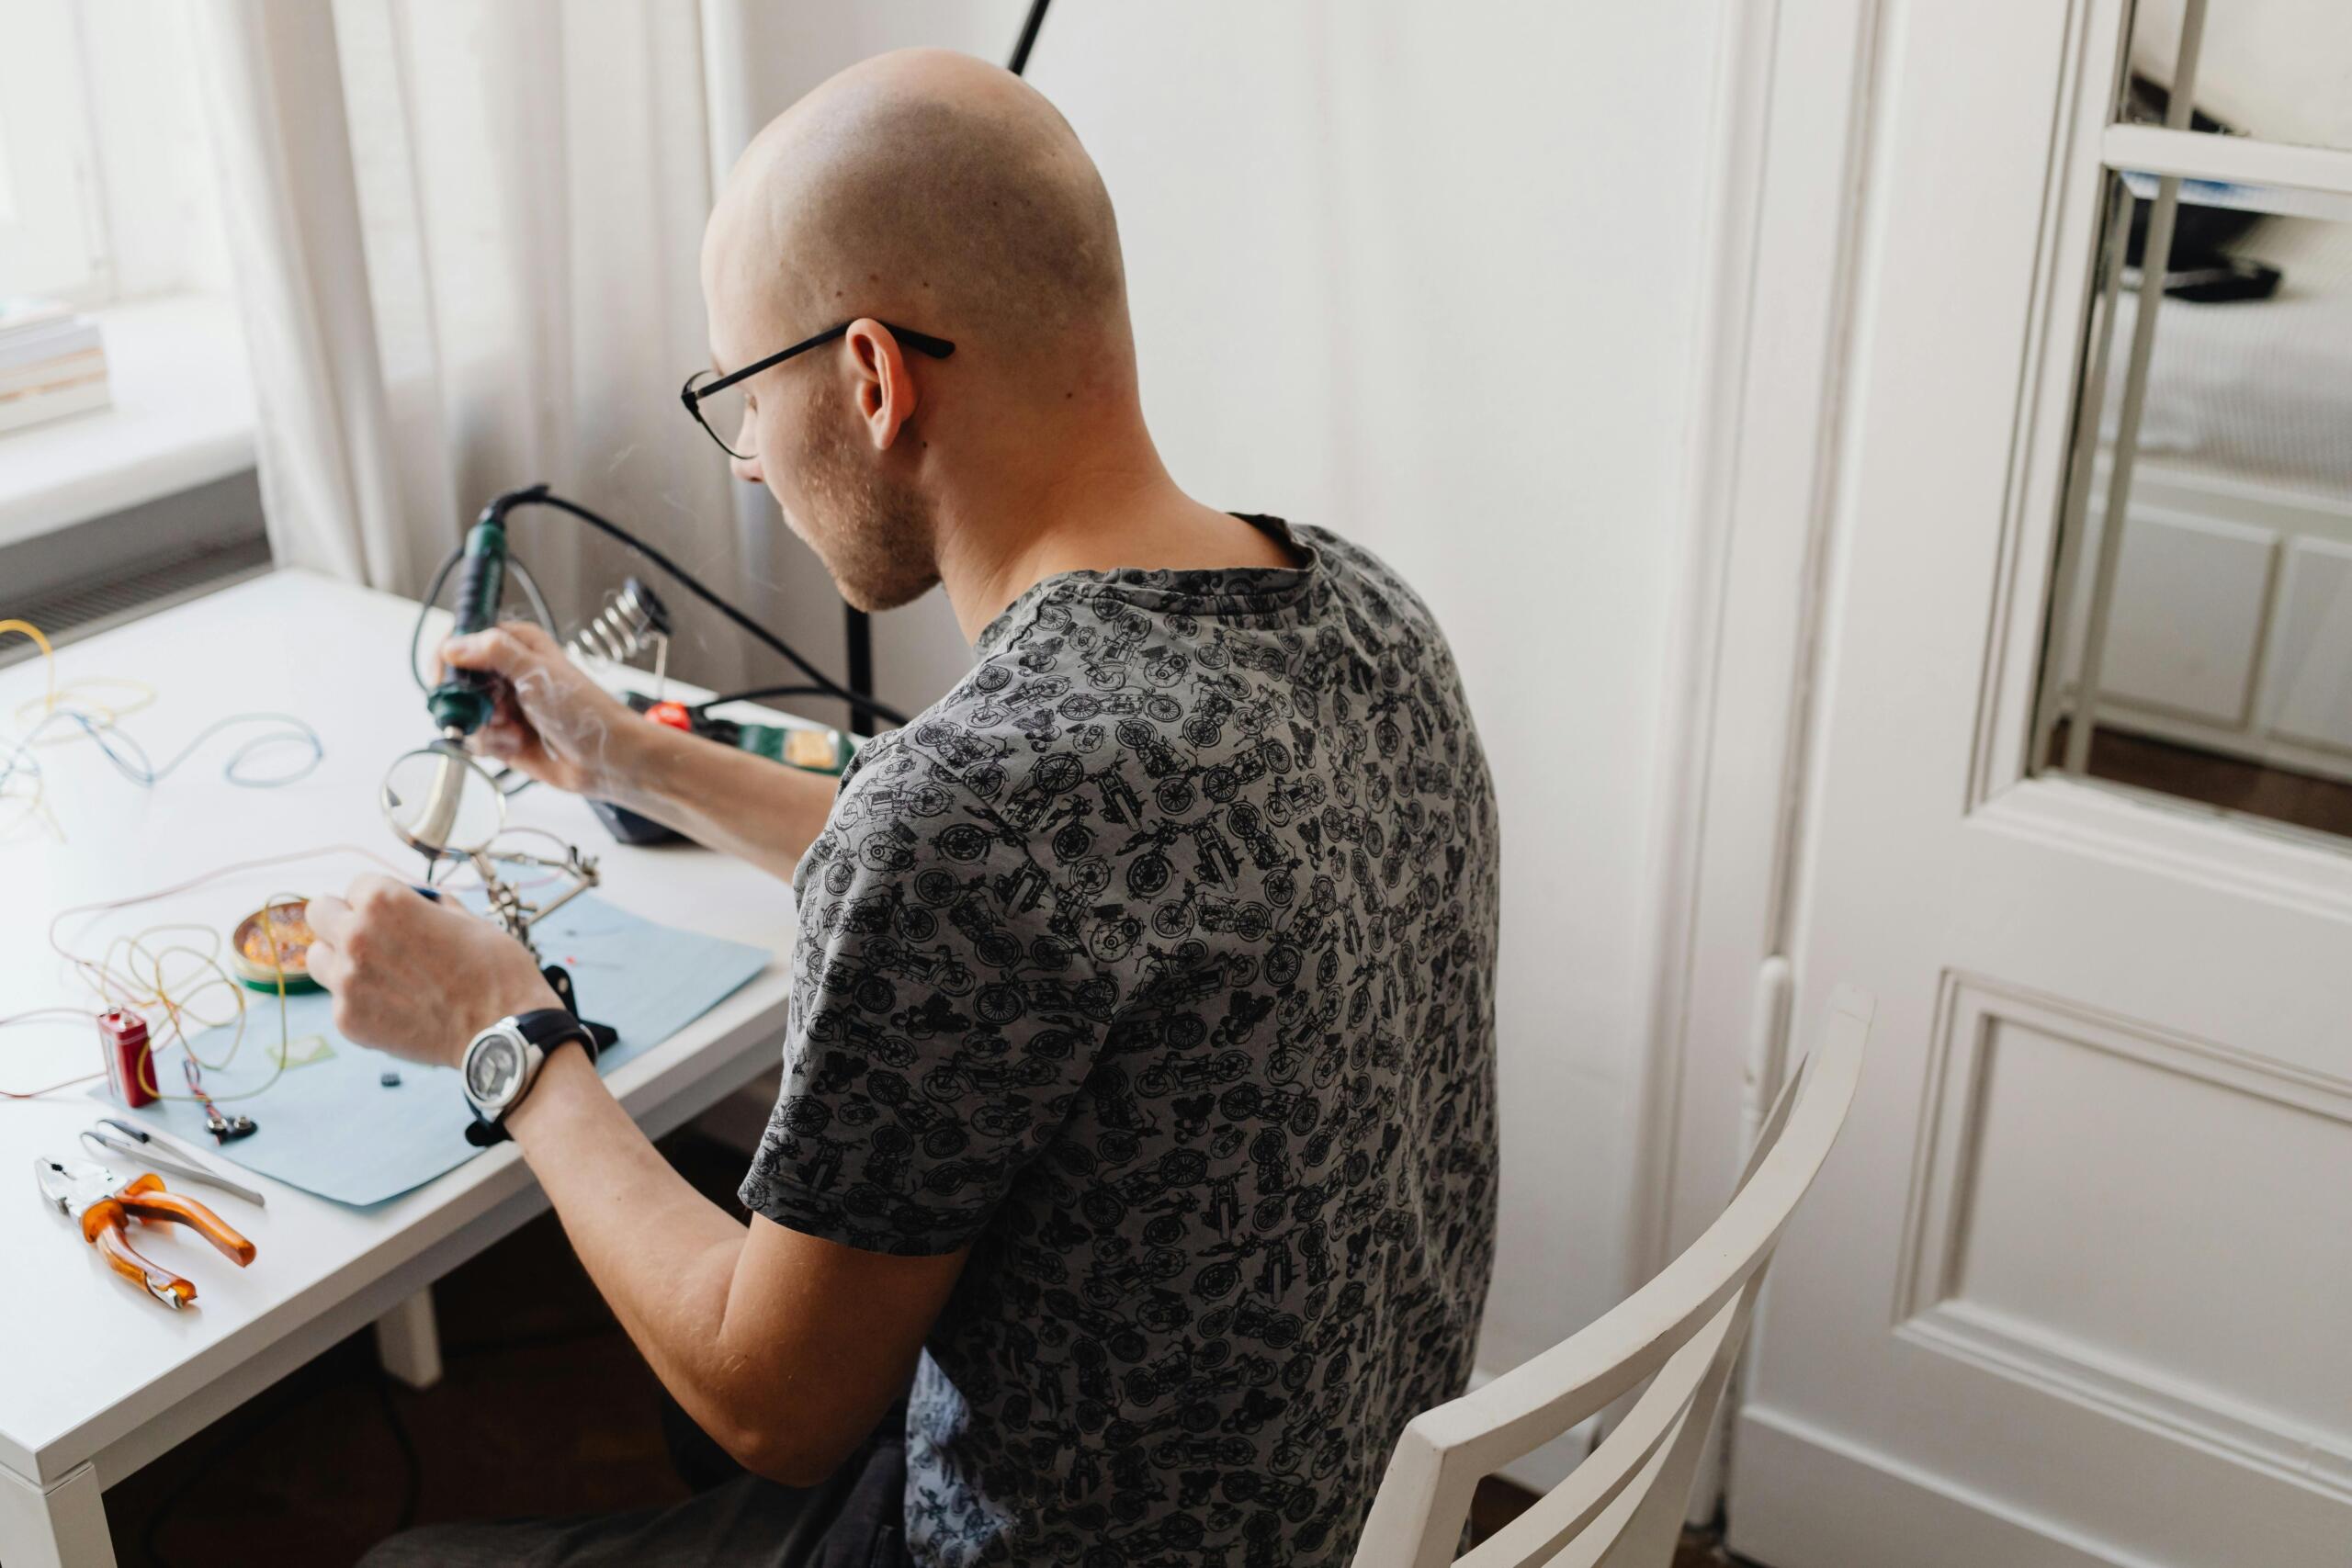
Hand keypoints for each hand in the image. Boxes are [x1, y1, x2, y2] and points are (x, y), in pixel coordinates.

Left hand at [307, 877, 558, 1067]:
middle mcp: (355, 936)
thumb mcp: (466, 918)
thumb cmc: (495, 970)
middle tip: (371, 937)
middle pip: (319, 913)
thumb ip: (425, 906)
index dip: (379, 899)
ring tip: (377, 974)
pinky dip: (360, 1001)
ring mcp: (346, 981)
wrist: (502, 1031)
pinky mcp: (347, 1019)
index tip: (395, 915)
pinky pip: (338, 1000)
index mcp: (384, 901)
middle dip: (343, 919)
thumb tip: (414, 903)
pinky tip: (396, 1007)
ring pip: (318, 957)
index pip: (356, 885)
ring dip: (340, 959)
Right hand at [436, 622, 646, 797]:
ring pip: (463, 713)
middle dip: (469, 701)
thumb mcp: (536, 673)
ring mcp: (503, 705)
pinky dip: (493, 745)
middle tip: (495, 710)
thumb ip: (493, 653)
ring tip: (515, 729)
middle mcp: (507, 672)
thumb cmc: (584, 711)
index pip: (463, 640)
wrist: (606, 758)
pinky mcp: (503, 736)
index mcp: (516, 645)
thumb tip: (452, 646)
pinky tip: (518, 744)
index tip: (442, 679)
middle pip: (456, 681)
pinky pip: (476, 739)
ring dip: (485, 727)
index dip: (448, 659)